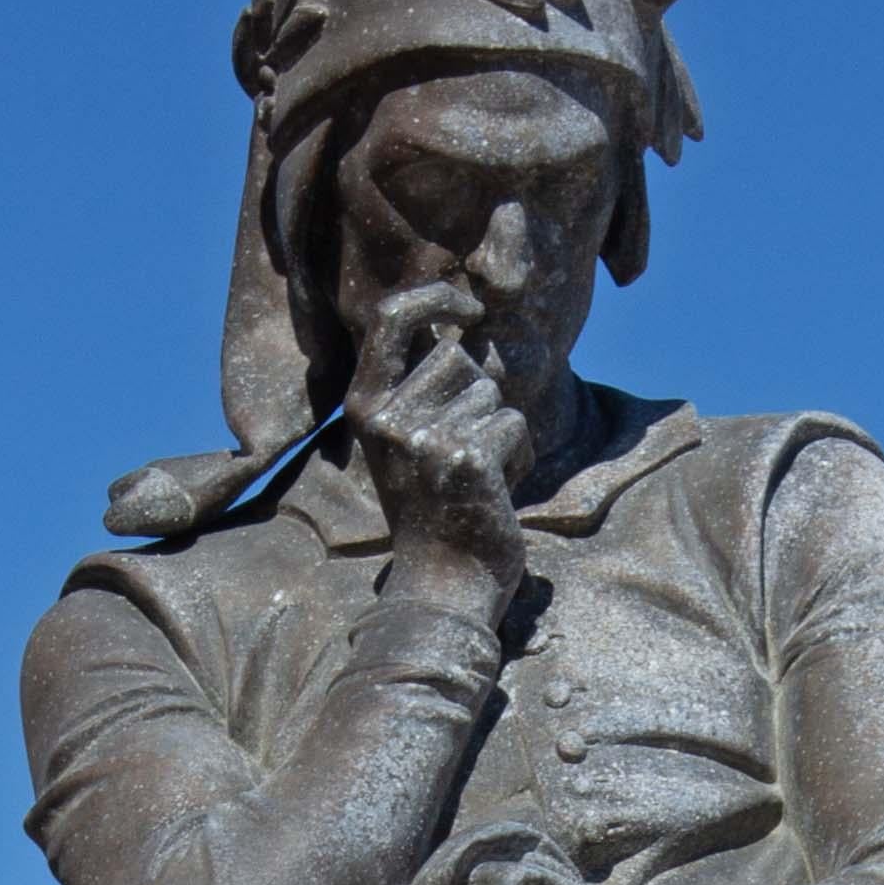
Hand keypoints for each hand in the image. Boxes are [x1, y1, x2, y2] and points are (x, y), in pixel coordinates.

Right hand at [348, 285, 531, 625]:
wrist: (441, 587)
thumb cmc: (433, 512)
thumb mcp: (407, 443)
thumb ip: (420, 388)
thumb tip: (460, 328)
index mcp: (365, 406)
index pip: (391, 318)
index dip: (433, 297)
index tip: (467, 306)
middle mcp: (387, 417)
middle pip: (459, 357)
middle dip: (477, 397)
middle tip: (461, 456)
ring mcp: (425, 437)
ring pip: (491, 392)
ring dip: (498, 431)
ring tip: (476, 478)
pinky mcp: (466, 457)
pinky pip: (513, 425)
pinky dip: (518, 457)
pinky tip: (494, 493)